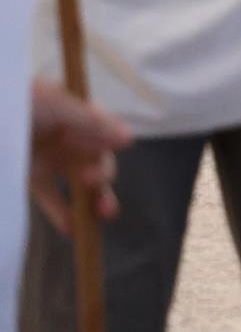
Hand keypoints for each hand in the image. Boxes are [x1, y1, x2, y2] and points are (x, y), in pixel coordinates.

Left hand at [29, 82, 130, 233]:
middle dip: (104, 174)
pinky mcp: (30, 179)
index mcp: (76, 114)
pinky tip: (71, 228)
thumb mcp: (55, 104)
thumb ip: (91, 122)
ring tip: (103, 214)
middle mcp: (67, 137)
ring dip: (93, 199)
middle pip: (96, 160)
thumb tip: (130, 138)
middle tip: (93, 182)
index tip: (118, 147)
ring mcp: (49, 159)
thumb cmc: (18, 103)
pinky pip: (51, 198)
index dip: (112, 141)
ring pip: (79, 183)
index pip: (105, 130)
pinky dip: (61, 213)